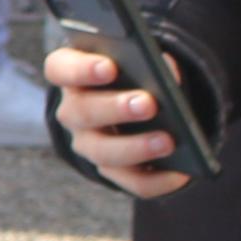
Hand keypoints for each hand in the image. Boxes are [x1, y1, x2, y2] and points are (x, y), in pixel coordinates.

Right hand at [45, 43, 189, 200]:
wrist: (140, 105)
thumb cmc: (135, 72)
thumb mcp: (138, 59)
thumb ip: (148, 59)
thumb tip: (168, 73)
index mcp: (70, 74)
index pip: (60, 69)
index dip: (81, 69)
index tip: (109, 67)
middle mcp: (72, 112)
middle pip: (82, 112)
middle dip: (116, 109)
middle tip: (148, 104)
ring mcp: (89, 145)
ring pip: (103, 153)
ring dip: (135, 147)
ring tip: (168, 141)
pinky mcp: (114, 171)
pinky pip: (132, 181)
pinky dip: (157, 179)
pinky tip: (181, 172)